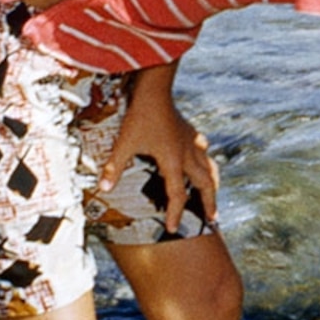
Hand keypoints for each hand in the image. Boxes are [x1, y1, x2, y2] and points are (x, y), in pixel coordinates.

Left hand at [100, 84, 217, 233]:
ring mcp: (191, 142)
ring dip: (213, 184)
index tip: (174, 229)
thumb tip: (103, 188)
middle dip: (209, 203)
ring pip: (209, 167)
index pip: (178, 194)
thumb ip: (115, 166)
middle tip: (213, 218)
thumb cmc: (139, 117)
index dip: (176, 213)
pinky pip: (203, 149)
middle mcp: (187, 154)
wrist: (155, 90)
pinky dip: (205, 158)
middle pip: (204, 184)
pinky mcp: (190, 131)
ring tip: (215, 194)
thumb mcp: (125, 143)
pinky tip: (203, 156)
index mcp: (173, 161)